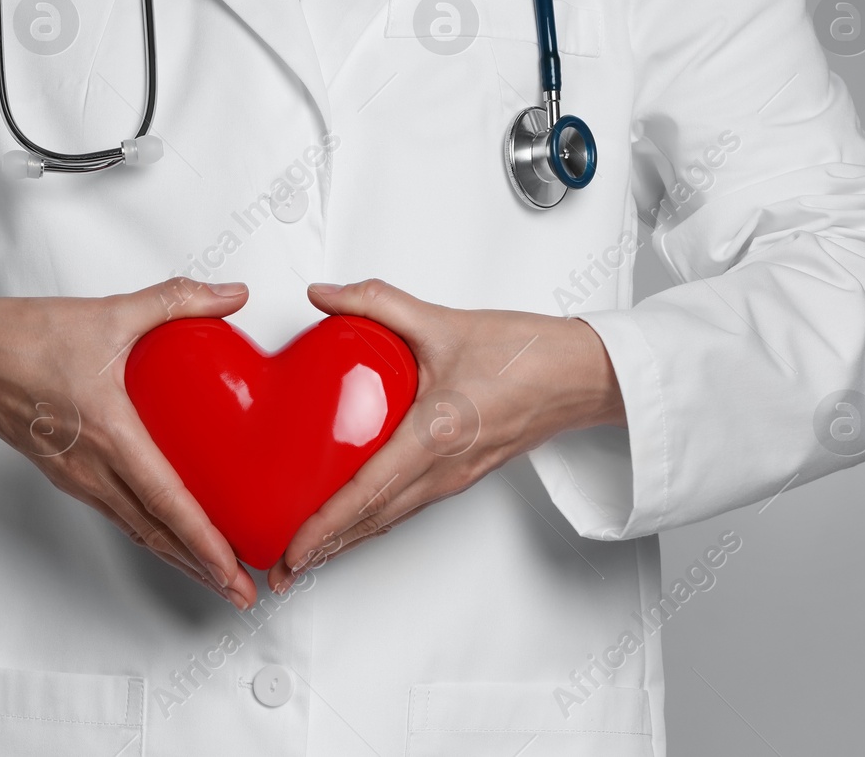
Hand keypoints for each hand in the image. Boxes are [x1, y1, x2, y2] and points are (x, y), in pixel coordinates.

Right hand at [0, 278, 258, 608]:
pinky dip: (151, 534)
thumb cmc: (25, 337)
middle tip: (243, 593)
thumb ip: (176, 300)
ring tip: (217, 575)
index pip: (165, 501)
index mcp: (108, 435)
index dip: (202, 541)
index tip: (232, 568)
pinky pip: (117, 514)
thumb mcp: (110, 313)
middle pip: (155, 534)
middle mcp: (91, 469)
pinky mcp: (66, 474)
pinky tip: (170, 534)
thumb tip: (232, 294)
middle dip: (203, 568)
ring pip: (136, 530)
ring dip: (178, 557)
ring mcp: (75, 477)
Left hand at [266, 279, 624, 593]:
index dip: (327, 526)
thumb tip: (324, 296)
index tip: (294, 549)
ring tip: (305, 555)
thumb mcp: (443, 321)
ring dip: (346, 540)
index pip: (369, 491)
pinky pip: (407, 506)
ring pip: (389, 518)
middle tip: (280, 569)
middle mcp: (445, 469)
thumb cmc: (529, 355)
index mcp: (436, 435)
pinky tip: (353, 519)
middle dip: (324, 550)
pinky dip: (373, 520)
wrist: (584, 375)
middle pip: (373, 520)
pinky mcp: (461, 474)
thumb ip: (376, 302)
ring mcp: (455, 478)